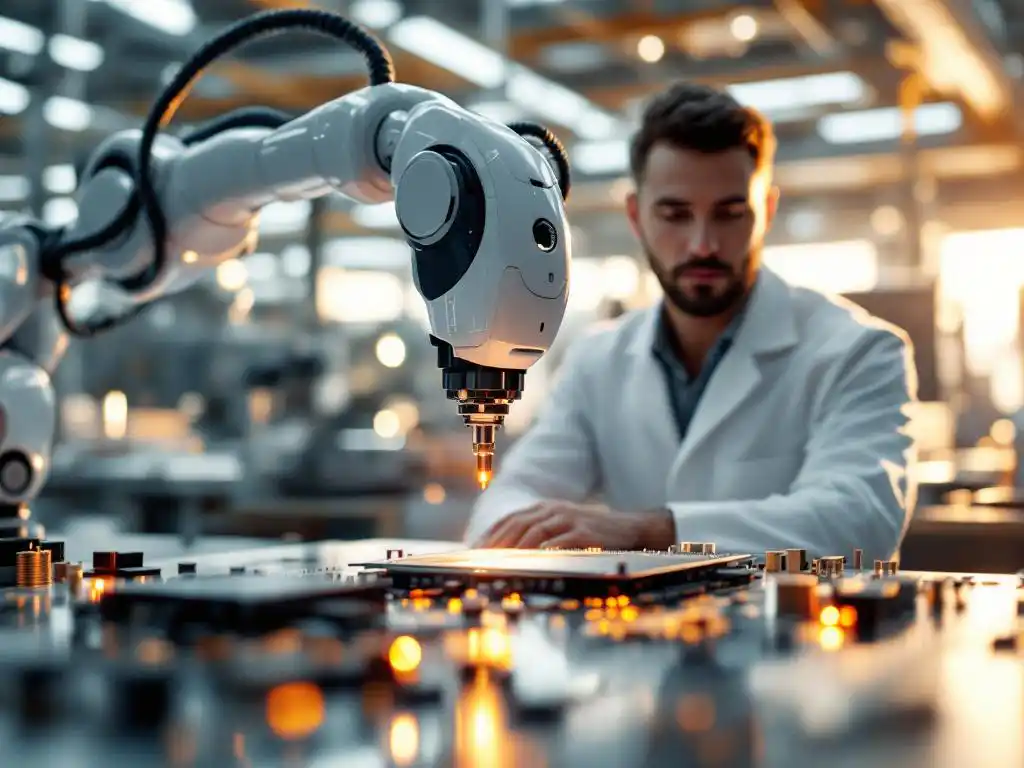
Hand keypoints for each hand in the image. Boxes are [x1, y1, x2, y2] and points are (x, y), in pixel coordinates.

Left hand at [476, 501, 675, 549]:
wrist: (630, 529)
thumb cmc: (592, 534)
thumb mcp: (562, 528)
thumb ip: (538, 535)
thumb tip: (507, 554)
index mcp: (545, 508)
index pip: (510, 519)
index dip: (490, 535)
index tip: (474, 553)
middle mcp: (554, 510)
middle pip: (517, 525)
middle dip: (496, 544)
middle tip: (481, 562)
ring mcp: (569, 520)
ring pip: (534, 533)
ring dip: (514, 549)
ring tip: (499, 565)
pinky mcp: (584, 533)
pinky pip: (558, 543)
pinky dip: (542, 552)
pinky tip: (530, 563)